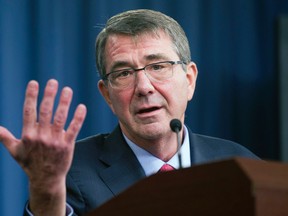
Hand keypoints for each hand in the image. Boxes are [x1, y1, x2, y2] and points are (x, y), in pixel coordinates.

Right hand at [0, 79, 86, 215]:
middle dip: (49, 95)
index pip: (29, 111)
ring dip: (64, 103)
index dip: (31, 96)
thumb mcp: (15, 151)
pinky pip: (73, 129)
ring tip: (68, 90)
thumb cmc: (30, 164)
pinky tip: (81, 107)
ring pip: (60, 118)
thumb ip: (5, 137)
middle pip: (45, 111)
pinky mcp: (67, 145)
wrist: (46, 179)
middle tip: (53, 82)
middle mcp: (41, 136)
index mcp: (28, 135)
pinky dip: (78, 118)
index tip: (34, 83)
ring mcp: (55, 141)